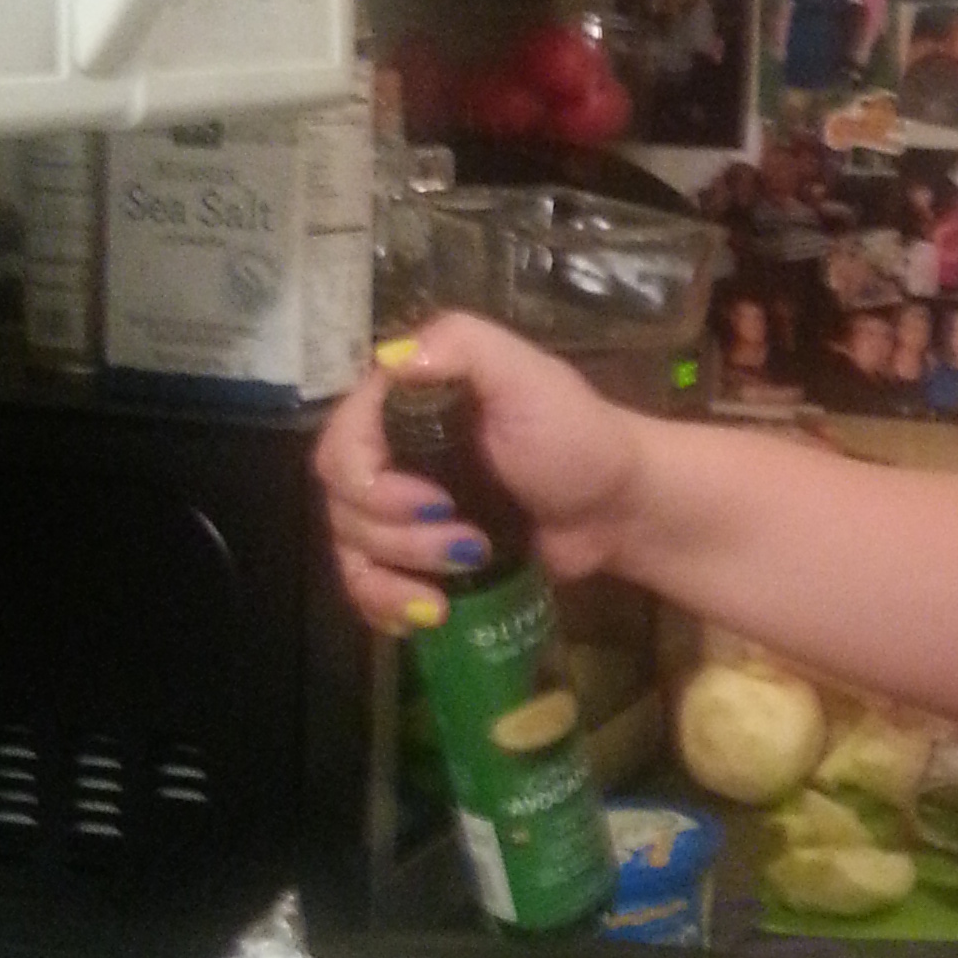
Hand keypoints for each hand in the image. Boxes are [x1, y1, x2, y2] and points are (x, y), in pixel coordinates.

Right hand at [313, 312, 643, 632]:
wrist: (618, 506)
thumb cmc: (576, 437)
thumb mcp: (528, 376)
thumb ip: (462, 345)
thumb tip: (391, 358)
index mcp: (404, 404)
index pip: (339, 445)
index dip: (371, 484)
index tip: (434, 504)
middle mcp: (390, 454)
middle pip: (342, 506)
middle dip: (401, 536)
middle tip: (470, 541)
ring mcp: (400, 512)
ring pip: (351, 551)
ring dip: (404, 571)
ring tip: (472, 563)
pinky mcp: (417, 559)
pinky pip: (369, 587)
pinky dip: (388, 605)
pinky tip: (428, 612)